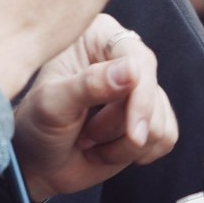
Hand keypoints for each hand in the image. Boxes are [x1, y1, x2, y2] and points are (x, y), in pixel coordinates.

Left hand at [13, 14, 178, 200]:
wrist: (38, 164)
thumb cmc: (37, 127)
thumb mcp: (52, 104)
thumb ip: (88, 85)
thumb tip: (132, 70)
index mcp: (98, 38)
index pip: (139, 59)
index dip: (141, 97)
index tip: (134, 133)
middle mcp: (124, 58)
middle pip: (152, 95)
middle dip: (119, 128)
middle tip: (84, 137)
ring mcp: (139, 90)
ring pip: (160, 122)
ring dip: (123, 145)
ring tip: (90, 142)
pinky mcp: (151, 118)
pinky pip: (166, 137)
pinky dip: (137, 154)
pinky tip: (109, 151)